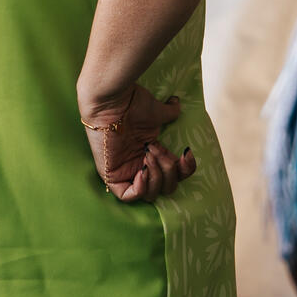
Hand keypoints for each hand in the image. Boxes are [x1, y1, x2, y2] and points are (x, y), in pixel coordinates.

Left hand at [82, 85, 196, 203]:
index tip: (186, 152)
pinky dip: (140, 187)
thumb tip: (176, 103)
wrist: (114, 100)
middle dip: (168, 171)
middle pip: (165, 189)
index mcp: (152, 155)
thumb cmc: (132, 103)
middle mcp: (139, 166)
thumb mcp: (157, 112)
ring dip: (156, 174)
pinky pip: (126, 196)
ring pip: (150, 195)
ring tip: (148, 154)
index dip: (184, 170)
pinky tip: (142, 169)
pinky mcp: (110, 175)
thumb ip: (169, 112)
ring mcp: (125, 172)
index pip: (174, 176)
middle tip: (156, 149)